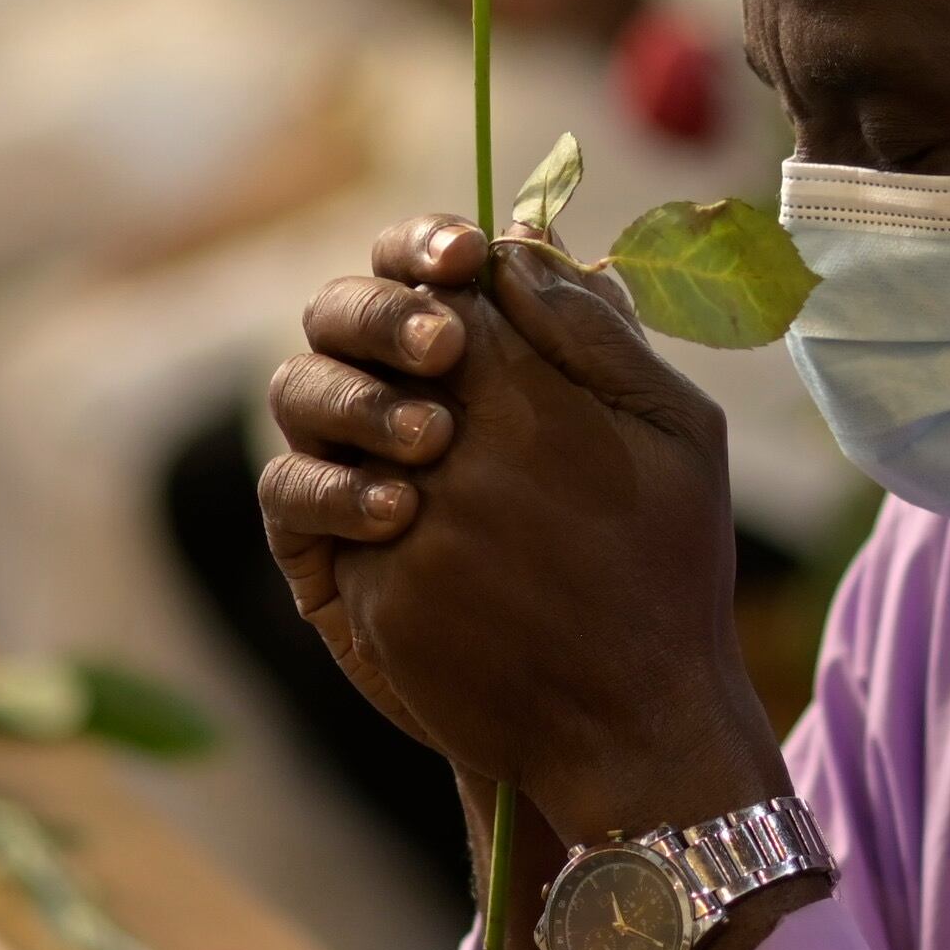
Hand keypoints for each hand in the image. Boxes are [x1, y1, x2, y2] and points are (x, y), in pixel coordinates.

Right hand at [257, 220, 779, 841]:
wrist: (617, 705)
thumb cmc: (650, 560)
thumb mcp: (659, 436)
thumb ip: (598, 337)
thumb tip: (525, 244)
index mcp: (479, 353)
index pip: (426, 267)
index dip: (430, 246)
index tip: (465, 257)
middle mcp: (402, 394)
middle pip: (344, 310)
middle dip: (384, 311)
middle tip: (444, 342)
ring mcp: (354, 467)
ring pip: (302, 386)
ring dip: (357, 395)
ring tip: (433, 437)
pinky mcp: (324, 547)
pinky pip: (289, 491)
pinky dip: (332, 487)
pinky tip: (399, 509)